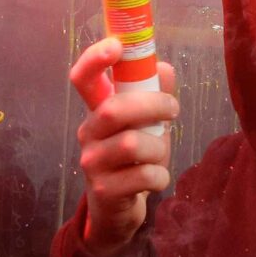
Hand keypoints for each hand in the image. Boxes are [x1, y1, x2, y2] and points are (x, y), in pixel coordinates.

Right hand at [69, 37, 178, 256]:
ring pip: (132, 144)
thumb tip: (164, 67)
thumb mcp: (145, 125)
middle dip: (152, 105)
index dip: (94, 58)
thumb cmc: (133, 159)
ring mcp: (92, 163)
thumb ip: (154, 95)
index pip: (82, 79)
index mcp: (96, 111)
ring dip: (159, 148)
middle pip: (114, 109)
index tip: (116, 45)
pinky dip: (160, 176)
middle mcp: (87, 133)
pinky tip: (156, 178)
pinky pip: (144, 175)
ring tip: (160, 154)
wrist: (116, 211)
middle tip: (173, 109)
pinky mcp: (104, 191)